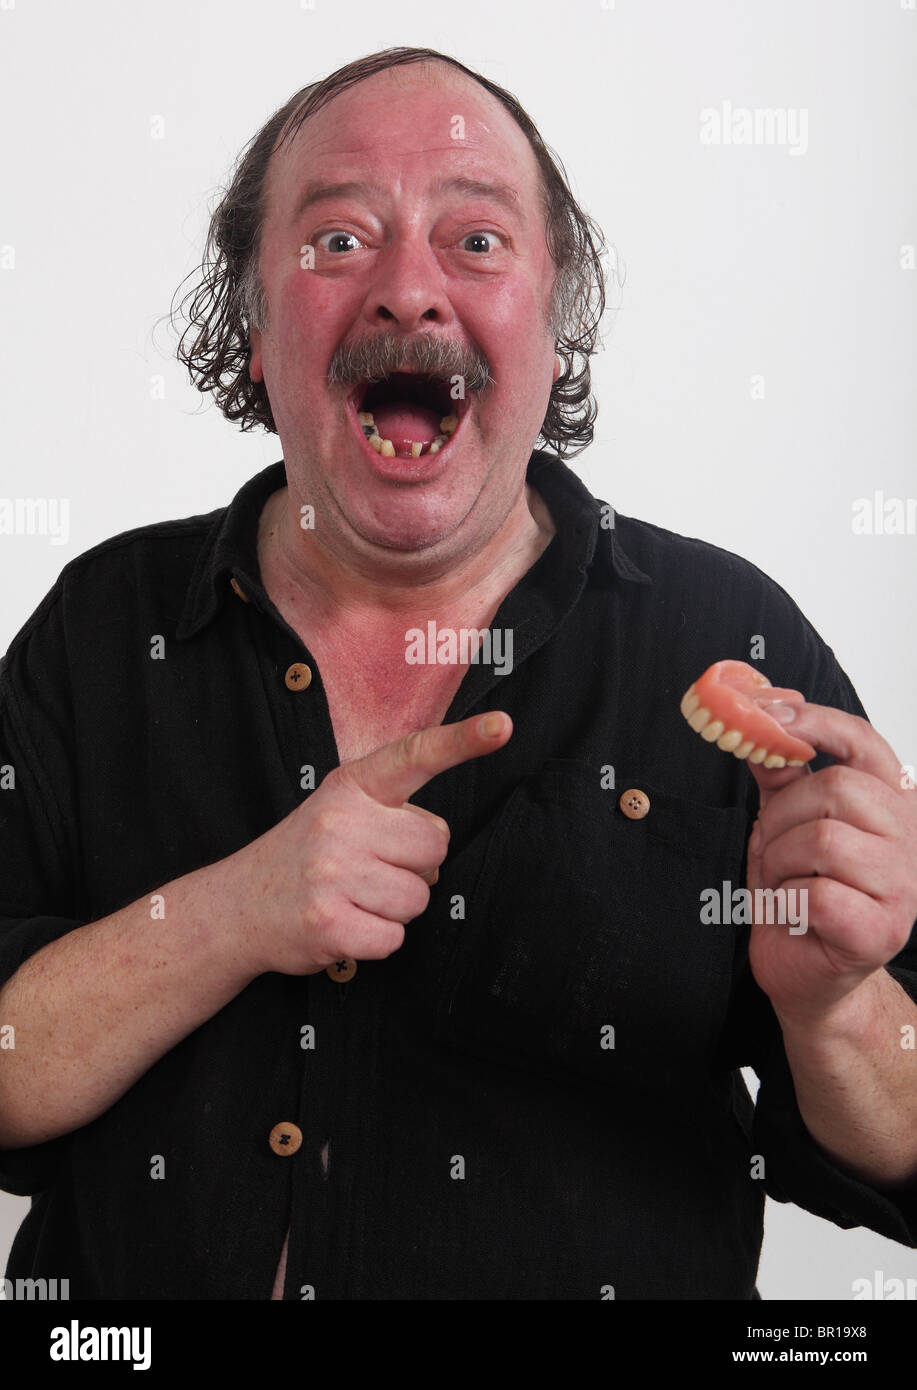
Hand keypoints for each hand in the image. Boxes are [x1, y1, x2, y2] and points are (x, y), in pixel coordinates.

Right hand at [225, 711, 511, 976]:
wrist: (236, 907)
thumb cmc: (306, 856)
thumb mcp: (339, 810)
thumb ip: (389, 811)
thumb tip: (435, 845)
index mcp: (351, 786)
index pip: (415, 755)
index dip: (463, 741)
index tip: (501, 727)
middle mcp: (341, 821)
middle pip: (436, 846)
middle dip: (415, 866)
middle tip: (370, 869)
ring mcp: (333, 873)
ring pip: (418, 899)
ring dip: (395, 908)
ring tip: (354, 897)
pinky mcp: (329, 923)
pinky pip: (394, 939)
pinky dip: (376, 940)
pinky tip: (345, 924)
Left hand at [745, 701, 916, 1024]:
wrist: (807, 975)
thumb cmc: (799, 896)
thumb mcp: (783, 825)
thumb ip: (780, 777)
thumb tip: (759, 725)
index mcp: (891, 804)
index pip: (864, 743)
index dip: (815, 722)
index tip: (767, 714)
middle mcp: (910, 839)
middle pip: (837, 789)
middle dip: (782, 815)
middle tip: (769, 846)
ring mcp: (904, 887)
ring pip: (824, 840)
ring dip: (780, 862)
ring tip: (781, 883)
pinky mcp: (882, 931)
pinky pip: (816, 893)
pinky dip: (786, 902)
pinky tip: (793, 915)